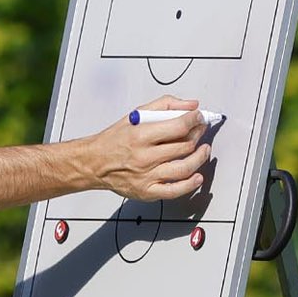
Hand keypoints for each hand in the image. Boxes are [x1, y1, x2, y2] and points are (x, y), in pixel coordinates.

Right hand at [84, 97, 211, 201]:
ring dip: (200, 158)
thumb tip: (190, 105)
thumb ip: (164, 106)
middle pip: (184, 146)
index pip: (178, 127)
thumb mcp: (135, 115)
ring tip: (203, 151)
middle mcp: (144, 157)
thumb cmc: (114, 140)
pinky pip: (175, 190)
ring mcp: (147, 176)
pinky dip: (190, 184)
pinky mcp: (147, 191)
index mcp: (140, 135)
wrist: (94, 163)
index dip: (194, 120)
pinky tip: (196, 177)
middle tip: (199, 131)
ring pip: (184, 168)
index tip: (198, 117)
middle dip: (198, 135)